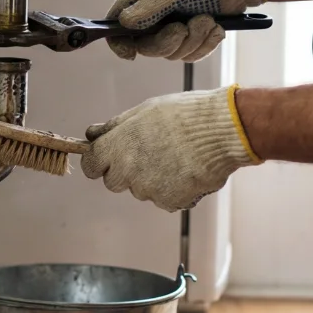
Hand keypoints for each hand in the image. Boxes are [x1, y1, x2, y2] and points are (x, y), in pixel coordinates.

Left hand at [82, 86, 261, 210]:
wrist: (222, 131)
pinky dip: (173, 189)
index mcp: (116, 148)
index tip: (108, 158)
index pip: (90, 165)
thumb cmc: (183, 115)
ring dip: (151, 179)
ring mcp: (148, 190)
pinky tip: (186, 169)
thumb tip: (92, 134)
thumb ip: (114, 127)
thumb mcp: (143, 111)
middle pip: (113, 181)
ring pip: (141, 189)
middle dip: (124, 171)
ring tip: (175, 157)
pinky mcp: (169, 201)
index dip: (99, 161)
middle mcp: (127, 172)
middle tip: (148, 154)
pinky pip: (164, 198)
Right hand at [107, 0, 267, 61]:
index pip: (117, 23)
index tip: (131, 54)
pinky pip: (191, 54)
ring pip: (171, 53)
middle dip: (166, 42)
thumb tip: (123, 23)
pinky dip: (206, 44)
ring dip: (193, 40)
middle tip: (183, 29)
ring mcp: (173, 27)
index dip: (118, 42)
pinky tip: (216, 28)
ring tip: (208, 20)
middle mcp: (153, 14)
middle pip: (146, 46)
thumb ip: (148, 7)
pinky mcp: (193, 36)